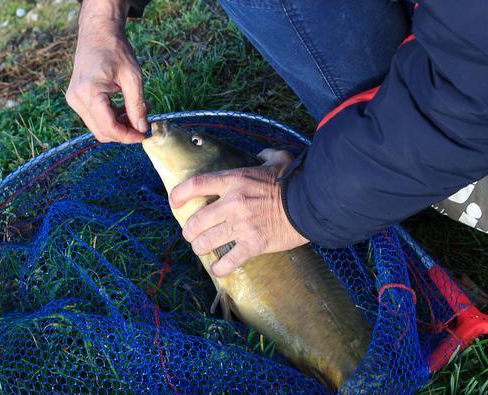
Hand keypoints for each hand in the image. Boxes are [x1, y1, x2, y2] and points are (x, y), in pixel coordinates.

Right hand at [66, 0, 147, 143]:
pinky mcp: (77, 99)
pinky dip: (112, 118)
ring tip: (139, 111)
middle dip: (124, 133)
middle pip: (102, 132)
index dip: (128, 136)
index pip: (109, 128)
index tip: (144, 135)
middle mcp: (76, 99)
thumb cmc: (115, 50)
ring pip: (99, 127)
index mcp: (88, 93)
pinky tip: (126, 108)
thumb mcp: (133, 77)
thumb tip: (142, 128)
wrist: (98, 33)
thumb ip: (137, 105)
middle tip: (144, 123)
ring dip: (120, 126)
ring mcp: (74, 100)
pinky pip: (96, 118)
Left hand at [170, 149, 308, 276]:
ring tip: (202, 248)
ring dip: (200, 247)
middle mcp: (232, 203)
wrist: (312, 203)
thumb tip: (261, 156)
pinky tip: (217, 268)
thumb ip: (264, 156)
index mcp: (234, 180)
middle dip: (189, 230)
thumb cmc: (294, 179)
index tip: (175, 202)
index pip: (195, 185)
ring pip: (206, 242)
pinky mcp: (253, 244)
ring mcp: (241, 226)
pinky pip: (229, 261)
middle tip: (191, 234)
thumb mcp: (277, 159)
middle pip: (196, 221)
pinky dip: (220, 268)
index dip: (179, 195)